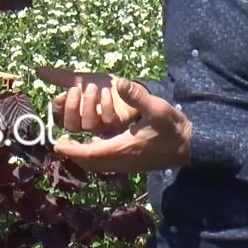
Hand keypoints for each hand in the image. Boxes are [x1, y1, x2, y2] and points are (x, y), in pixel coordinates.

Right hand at [36, 66, 140, 137]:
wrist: (125, 83)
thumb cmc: (100, 84)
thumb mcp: (79, 78)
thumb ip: (60, 77)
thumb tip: (37, 69)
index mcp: (74, 112)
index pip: (59, 118)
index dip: (58, 108)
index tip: (61, 94)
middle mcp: (85, 121)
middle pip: (71, 126)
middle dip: (72, 107)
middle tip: (77, 89)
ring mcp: (101, 124)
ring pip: (88, 124)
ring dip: (89, 104)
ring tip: (94, 88)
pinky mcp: (116, 123)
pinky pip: (108, 120)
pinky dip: (106, 105)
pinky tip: (107, 92)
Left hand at [51, 76, 191, 173]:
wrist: (189, 146)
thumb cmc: (172, 127)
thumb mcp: (156, 107)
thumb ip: (136, 95)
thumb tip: (120, 82)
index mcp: (122, 148)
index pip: (90, 153)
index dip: (72, 150)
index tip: (57, 145)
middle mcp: (121, 161)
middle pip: (90, 163)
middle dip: (74, 155)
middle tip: (60, 144)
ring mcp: (127, 165)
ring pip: (98, 166)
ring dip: (84, 157)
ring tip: (73, 145)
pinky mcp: (132, 165)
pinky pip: (106, 165)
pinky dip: (95, 158)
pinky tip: (94, 146)